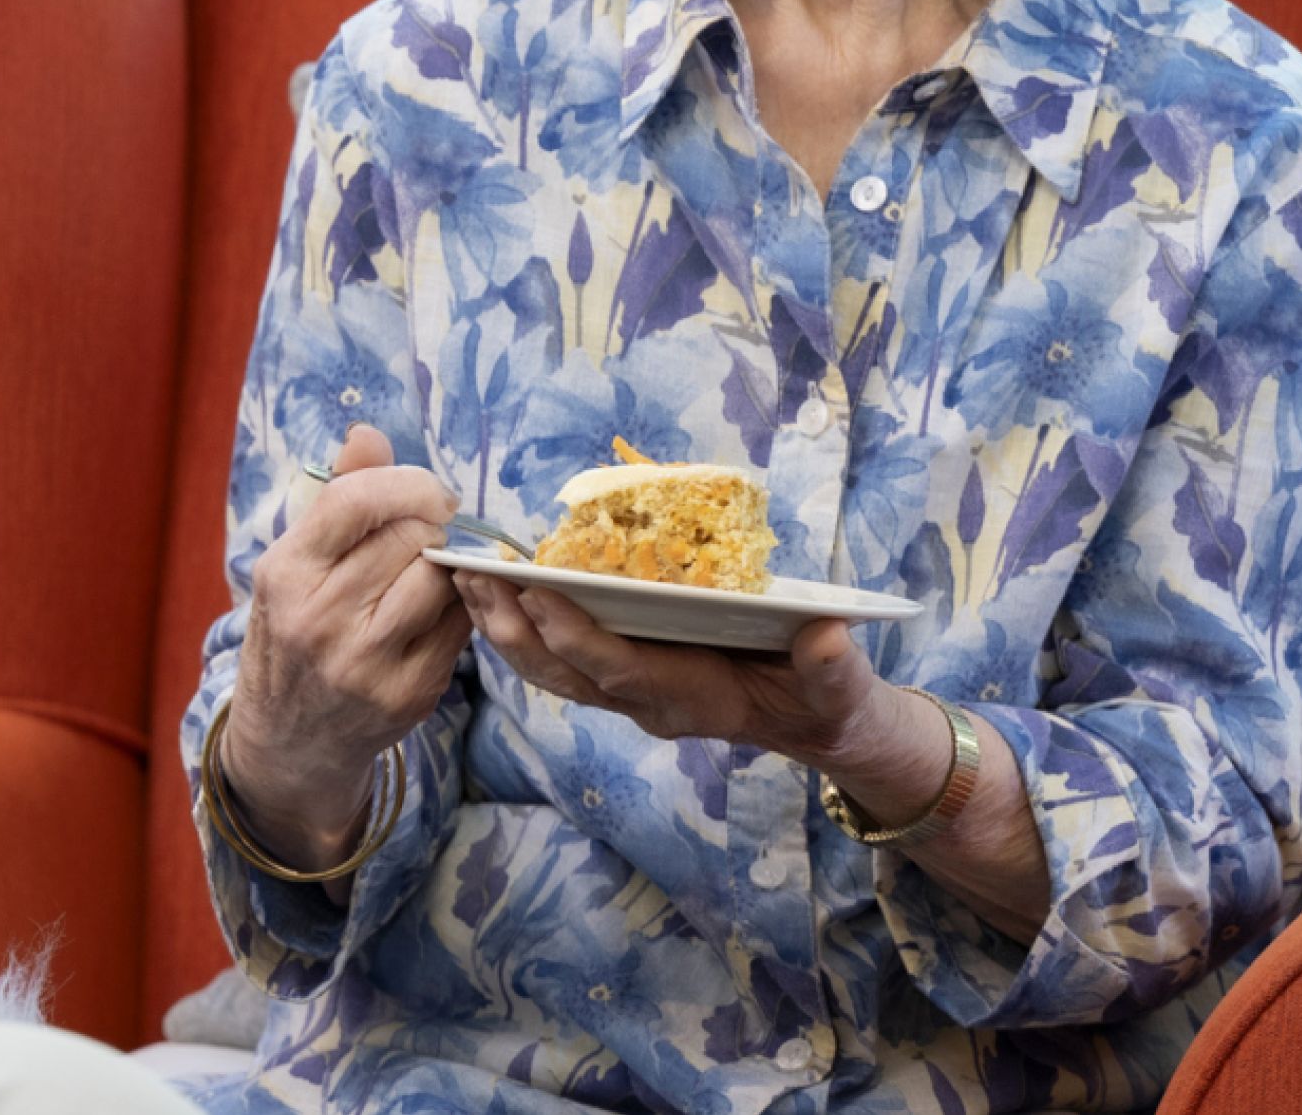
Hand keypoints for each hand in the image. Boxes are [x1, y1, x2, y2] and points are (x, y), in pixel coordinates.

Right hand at [215, 425, 469, 863]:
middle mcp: (320, 620)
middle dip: (434, 521)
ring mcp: (367, 663)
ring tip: (435, 565)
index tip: (423, 491)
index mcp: (285, 575)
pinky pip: (459, 626)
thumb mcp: (293, 565)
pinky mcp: (409, 694)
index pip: (357, 501)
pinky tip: (439, 607)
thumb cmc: (293, 633)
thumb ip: (336, 495)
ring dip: (450, 564)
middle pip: (410, 536)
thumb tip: (370, 434)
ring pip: (441, 580)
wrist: (290, 739)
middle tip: (435, 527)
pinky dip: (459, 606)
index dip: (406, 483)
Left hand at [458, 580, 901, 766]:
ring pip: (549, 669)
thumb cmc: (825, 702)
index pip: (621, 672)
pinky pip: (559, 657)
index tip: (537, 594)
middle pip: (564, 673)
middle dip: (514, 629)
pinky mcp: (624, 675)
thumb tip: (828, 636)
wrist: (814, 725)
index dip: (577, 637)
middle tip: (470, 577)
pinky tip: (492, 589)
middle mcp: (647, 702)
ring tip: (461, 576)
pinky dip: (522, 625)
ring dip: (504, 626)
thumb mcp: (839, 689)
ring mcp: (630, 693)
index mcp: (691, 700)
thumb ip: (832, 668)